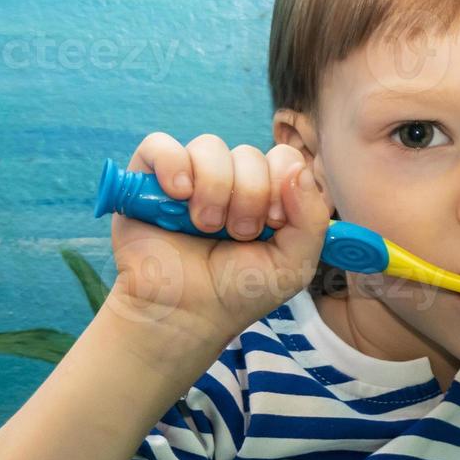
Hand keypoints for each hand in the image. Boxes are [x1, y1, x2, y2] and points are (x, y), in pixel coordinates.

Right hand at [107, 132, 330, 345]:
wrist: (184, 315)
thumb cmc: (237, 292)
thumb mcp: (292, 265)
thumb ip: (311, 219)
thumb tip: (298, 169)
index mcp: (265, 196)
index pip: (284, 158)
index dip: (282, 183)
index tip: (273, 222)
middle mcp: (229, 181)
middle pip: (249, 153)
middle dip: (249, 197)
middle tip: (237, 235)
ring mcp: (190, 178)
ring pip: (210, 147)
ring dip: (214, 189)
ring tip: (204, 227)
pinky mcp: (147, 180)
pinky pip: (161, 145)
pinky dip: (173, 165)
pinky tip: (178, 195)